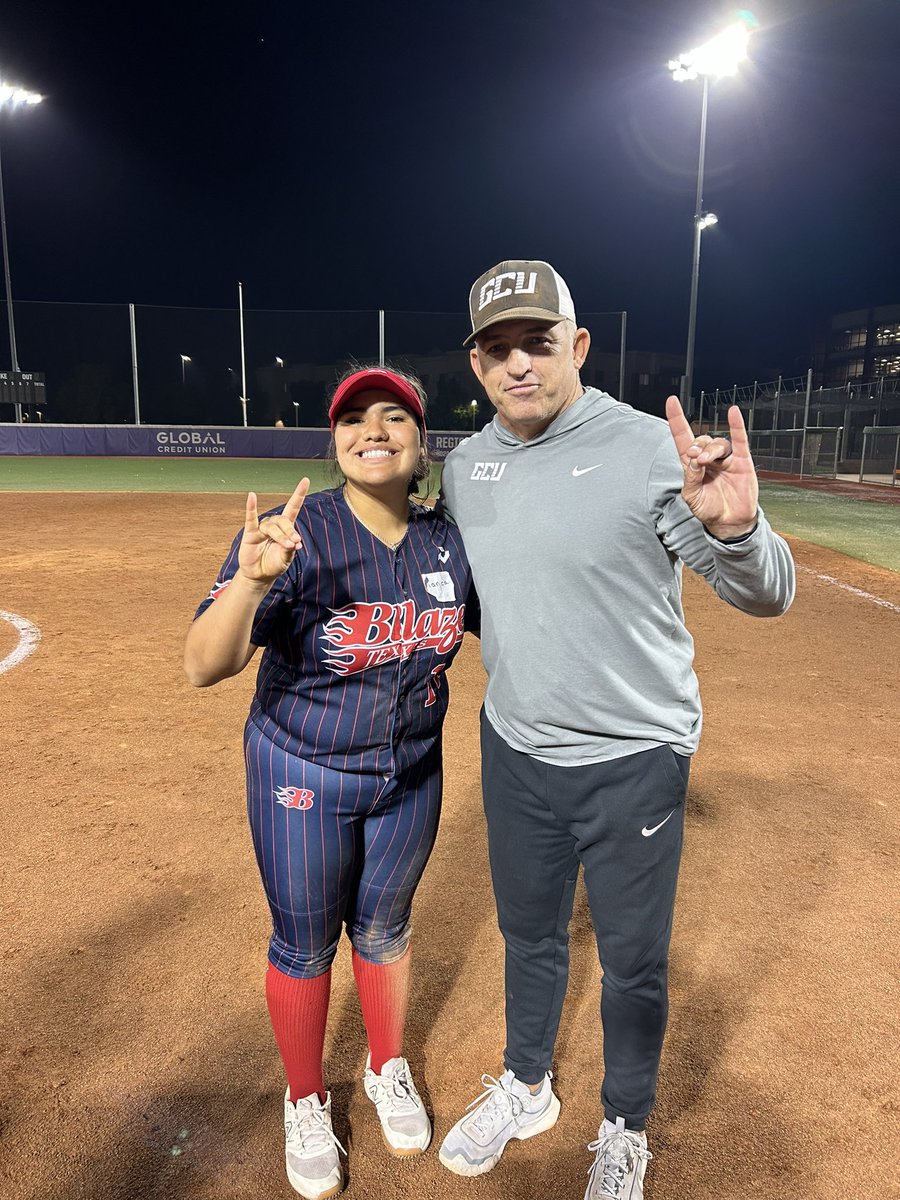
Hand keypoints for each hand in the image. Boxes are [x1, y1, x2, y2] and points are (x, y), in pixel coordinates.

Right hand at [237, 478, 308, 583]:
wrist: (260, 576)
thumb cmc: (274, 564)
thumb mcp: (286, 558)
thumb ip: (290, 549)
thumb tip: (296, 542)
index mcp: (286, 528)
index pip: (293, 507)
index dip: (299, 494)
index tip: (306, 480)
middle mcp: (274, 525)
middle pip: (283, 521)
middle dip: (290, 531)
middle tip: (294, 543)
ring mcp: (261, 528)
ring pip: (271, 527)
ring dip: (280, 536)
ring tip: (287, 546)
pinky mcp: (250, 534)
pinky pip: (251, 519)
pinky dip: (251, 507)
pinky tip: (252, 496)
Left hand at [665, 397, 757, 538]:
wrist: (729, 522)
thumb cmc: (708, 509)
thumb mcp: (692, 497)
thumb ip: (690, 477)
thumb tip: (694, 459)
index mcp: (692, 465)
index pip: (682, 438)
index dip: (677, 420)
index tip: (671, 402)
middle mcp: (708, 459)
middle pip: (701, 440)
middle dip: (697, 446)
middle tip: (696, 459)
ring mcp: (726, 460)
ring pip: (718, 443)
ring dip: (711, 449)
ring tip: (708, 461)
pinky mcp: (742, 462)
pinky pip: (740, 440)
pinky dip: (737, 425)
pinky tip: (733, 413)